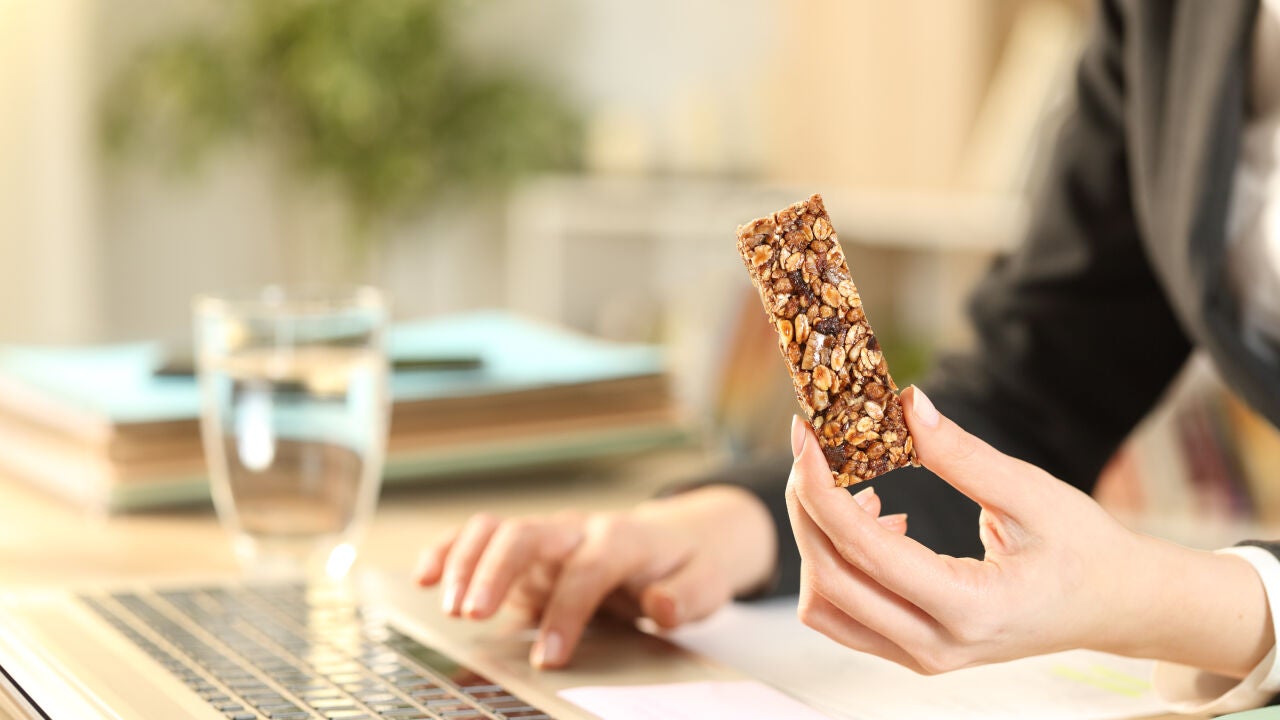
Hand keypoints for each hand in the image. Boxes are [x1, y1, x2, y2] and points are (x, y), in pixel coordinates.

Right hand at [413, 485, 777, 668]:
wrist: (679, 536)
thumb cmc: (685, 565)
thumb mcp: (706, 582)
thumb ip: (686, 596)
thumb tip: (660, 606)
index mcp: (623, 539)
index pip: (588, 569)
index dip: (566, 611)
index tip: (549, 657)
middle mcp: (578, 530)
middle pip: (529, 534)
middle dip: (496, 571)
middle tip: (472, 615)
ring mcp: (548, 537)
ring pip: (497, 529)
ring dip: (465, 560)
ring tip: (448, 605)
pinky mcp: (526, 552)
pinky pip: (480, 538)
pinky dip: (448, 550)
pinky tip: (422, 575)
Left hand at [786, 386, 1272, 677]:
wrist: (1117, 607)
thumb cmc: (1085, 549)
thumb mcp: (1034, 494)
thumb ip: (964, 455)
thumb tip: (906, 405)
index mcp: (970, 608)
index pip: (863, 549)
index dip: (820, 486)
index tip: (805, 435)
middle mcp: (936, 646)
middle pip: (827, 579)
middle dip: (806, 506)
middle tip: (812, 447)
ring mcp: (922, 656)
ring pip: (825, 606)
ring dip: (819, 540)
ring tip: (856, 486)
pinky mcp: (914, 650)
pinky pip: (846, 614)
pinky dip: (838, 564)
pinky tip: (878, 517)